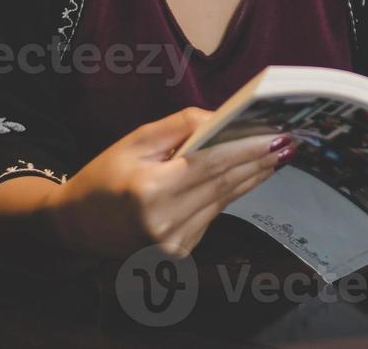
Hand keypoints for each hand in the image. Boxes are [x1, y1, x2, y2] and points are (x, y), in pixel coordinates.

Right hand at [45, 106, 293, 258]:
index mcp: (150, 190)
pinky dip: (231, 192)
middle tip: (290, 141)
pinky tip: (251, 174)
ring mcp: (173, 242)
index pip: (210, 166)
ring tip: (279, 154)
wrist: (77, 225)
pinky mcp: (180, 250)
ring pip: (224, 200)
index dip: (246, 150)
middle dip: (259, 161)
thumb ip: (180, 126)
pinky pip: (213, 213)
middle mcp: (164, 221)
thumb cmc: (105, 174)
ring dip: (253, 176)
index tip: (277, 136)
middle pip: (224, 184)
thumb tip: (223, 117)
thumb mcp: (136, 140)